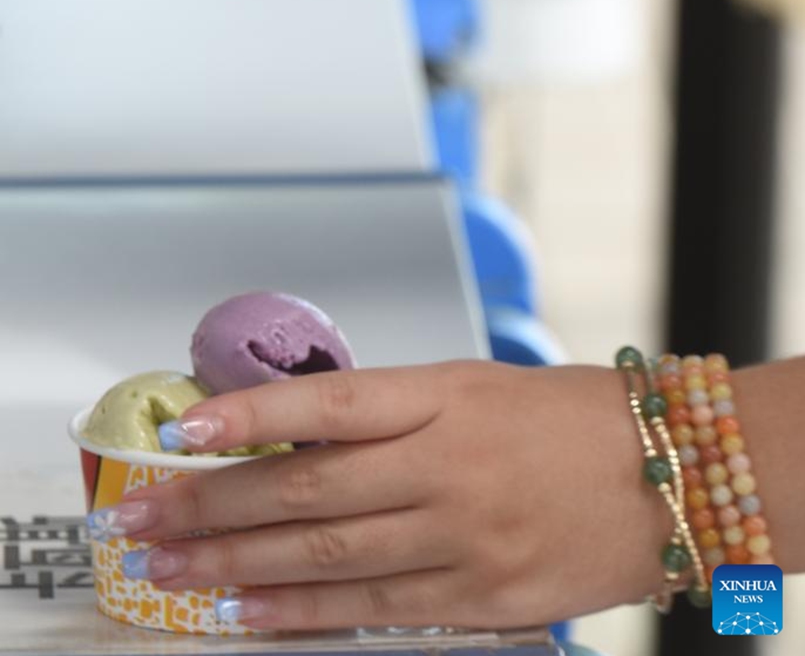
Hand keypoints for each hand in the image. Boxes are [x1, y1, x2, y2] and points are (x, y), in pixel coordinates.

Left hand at [99, 361, 670, 629]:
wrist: (667, 473)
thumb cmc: (566, 417)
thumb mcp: (474, 387)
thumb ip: (390, 413)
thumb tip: (292, 436)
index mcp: (444, 394)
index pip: (328, 403)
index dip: (248, 416)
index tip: (181, 429)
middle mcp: (447, 462)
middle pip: (308, 485)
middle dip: (213, 505)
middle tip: (143, 521)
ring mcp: (464, 536)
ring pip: (329, 552)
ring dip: (239, 563)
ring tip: (170, 574)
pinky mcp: (484, 599)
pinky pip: (376, 609)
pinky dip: (304, 612)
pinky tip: (249, 612)